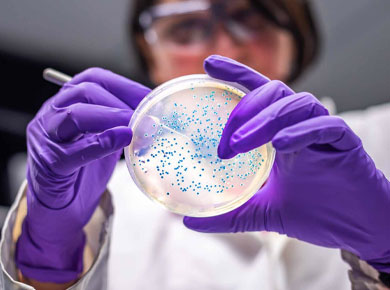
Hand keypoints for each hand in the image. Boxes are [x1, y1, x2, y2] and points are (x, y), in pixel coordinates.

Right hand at [16, 68, 149, 282]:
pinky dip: (101, 143)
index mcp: (67, 103)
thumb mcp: (105, 139)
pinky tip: (122, 140)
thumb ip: (122, 125)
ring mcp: (47, 139)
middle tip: (145, 115)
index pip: (93, 79)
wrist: (60, 205)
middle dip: (120, 101)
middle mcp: (52, 115)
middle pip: (84, 92)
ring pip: (74, 115)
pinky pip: (73, 151)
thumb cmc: (84, 169)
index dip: (124, 85)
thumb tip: (154, 117)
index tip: (150, 97)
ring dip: (111, 117)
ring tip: (135, 126)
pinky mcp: (50, 165)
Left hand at [184, 55, 389, 271]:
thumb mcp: (262, 213)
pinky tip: (281, 145)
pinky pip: (325, 125)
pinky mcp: (345, 143)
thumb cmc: (315, 213)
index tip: (208, 64)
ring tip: (240, 144)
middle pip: (273, 92)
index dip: (236, 74)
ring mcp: (323, 132)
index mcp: (281, 133)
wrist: (356, 229)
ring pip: (296, 103)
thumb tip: (190, 222)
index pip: (258, 93)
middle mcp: (300, 126)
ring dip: (265, 120)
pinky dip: (301, 131)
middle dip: (244, 109)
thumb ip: (230, 214)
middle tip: (225, 143)